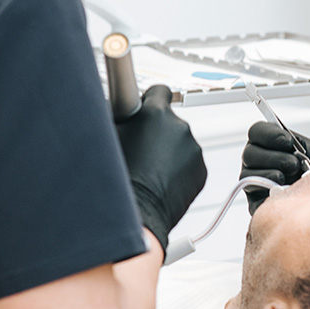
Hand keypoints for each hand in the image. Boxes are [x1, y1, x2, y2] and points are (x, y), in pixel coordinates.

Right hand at [116, 85, 206, 254]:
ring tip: (149, 171)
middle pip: (169, 121)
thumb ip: (117, 117)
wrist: (137, 217)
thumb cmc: (118, 181)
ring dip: (168, 152)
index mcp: (155, 114)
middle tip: (140, 150)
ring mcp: (193, 149)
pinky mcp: (201, 170)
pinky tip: (161, 181)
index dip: (150, 100)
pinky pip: (189, 163)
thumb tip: (114, 104)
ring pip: (179, 144)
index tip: (146, 108)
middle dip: (157, 131)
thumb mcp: (108, 138)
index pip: (160, 91)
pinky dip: (179, 169)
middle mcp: (179, 127)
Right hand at [240, 121, 309, 213]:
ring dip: (269, 176)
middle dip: (273, 158)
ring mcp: (252, 180)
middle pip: (249, 154)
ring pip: (247, 175)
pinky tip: (283, 192)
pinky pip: (253, 200)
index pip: (256, 131)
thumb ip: (306, 147)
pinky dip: (267, 196)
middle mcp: (255, 159)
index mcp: (266, 141)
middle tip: (293, 164)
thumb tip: (298, 150)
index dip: (270, 134)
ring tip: (288, 179)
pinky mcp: (254, 202)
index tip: (289, 141)